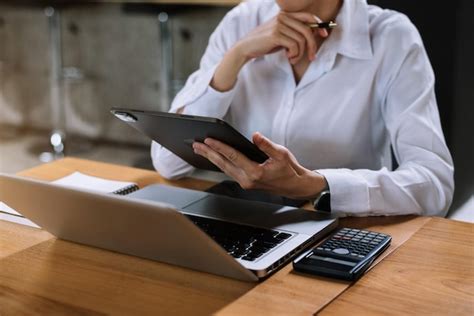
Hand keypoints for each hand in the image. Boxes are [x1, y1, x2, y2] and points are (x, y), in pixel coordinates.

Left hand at [192, 132, 326, 198]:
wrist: (294, 186)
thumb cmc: (289, 169)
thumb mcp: (281, 154)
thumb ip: (267, 145)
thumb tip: (255, 136)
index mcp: (256, 172)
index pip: (233, 156)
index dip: (220, 147)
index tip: (208, 140)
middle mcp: (247, 180)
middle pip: (223, 164)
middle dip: (208, 153)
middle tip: (196, 144)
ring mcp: (245, 183)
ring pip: (223, 169)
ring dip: (211, 158)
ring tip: (199, 149)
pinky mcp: (245, 183)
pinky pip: (228, 171)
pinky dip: (219, 163)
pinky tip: (212, 156)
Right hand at [235, 11, 328, 64]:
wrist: (246, 48)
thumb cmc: (265, 43)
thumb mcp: (282, 35)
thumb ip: (294, 32)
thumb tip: (314, 33)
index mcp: (285, 15)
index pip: (307, 16)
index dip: (318, 25)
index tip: (324, 35)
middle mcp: (283, 17)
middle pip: (307, 30)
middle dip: (312, 45)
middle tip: (312, 57)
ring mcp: (279, 25)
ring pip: (301, 40)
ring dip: (300, 53)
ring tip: (293, 59)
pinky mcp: (276, 34)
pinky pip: (294, 46)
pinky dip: (294, 55)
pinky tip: (288, 57)